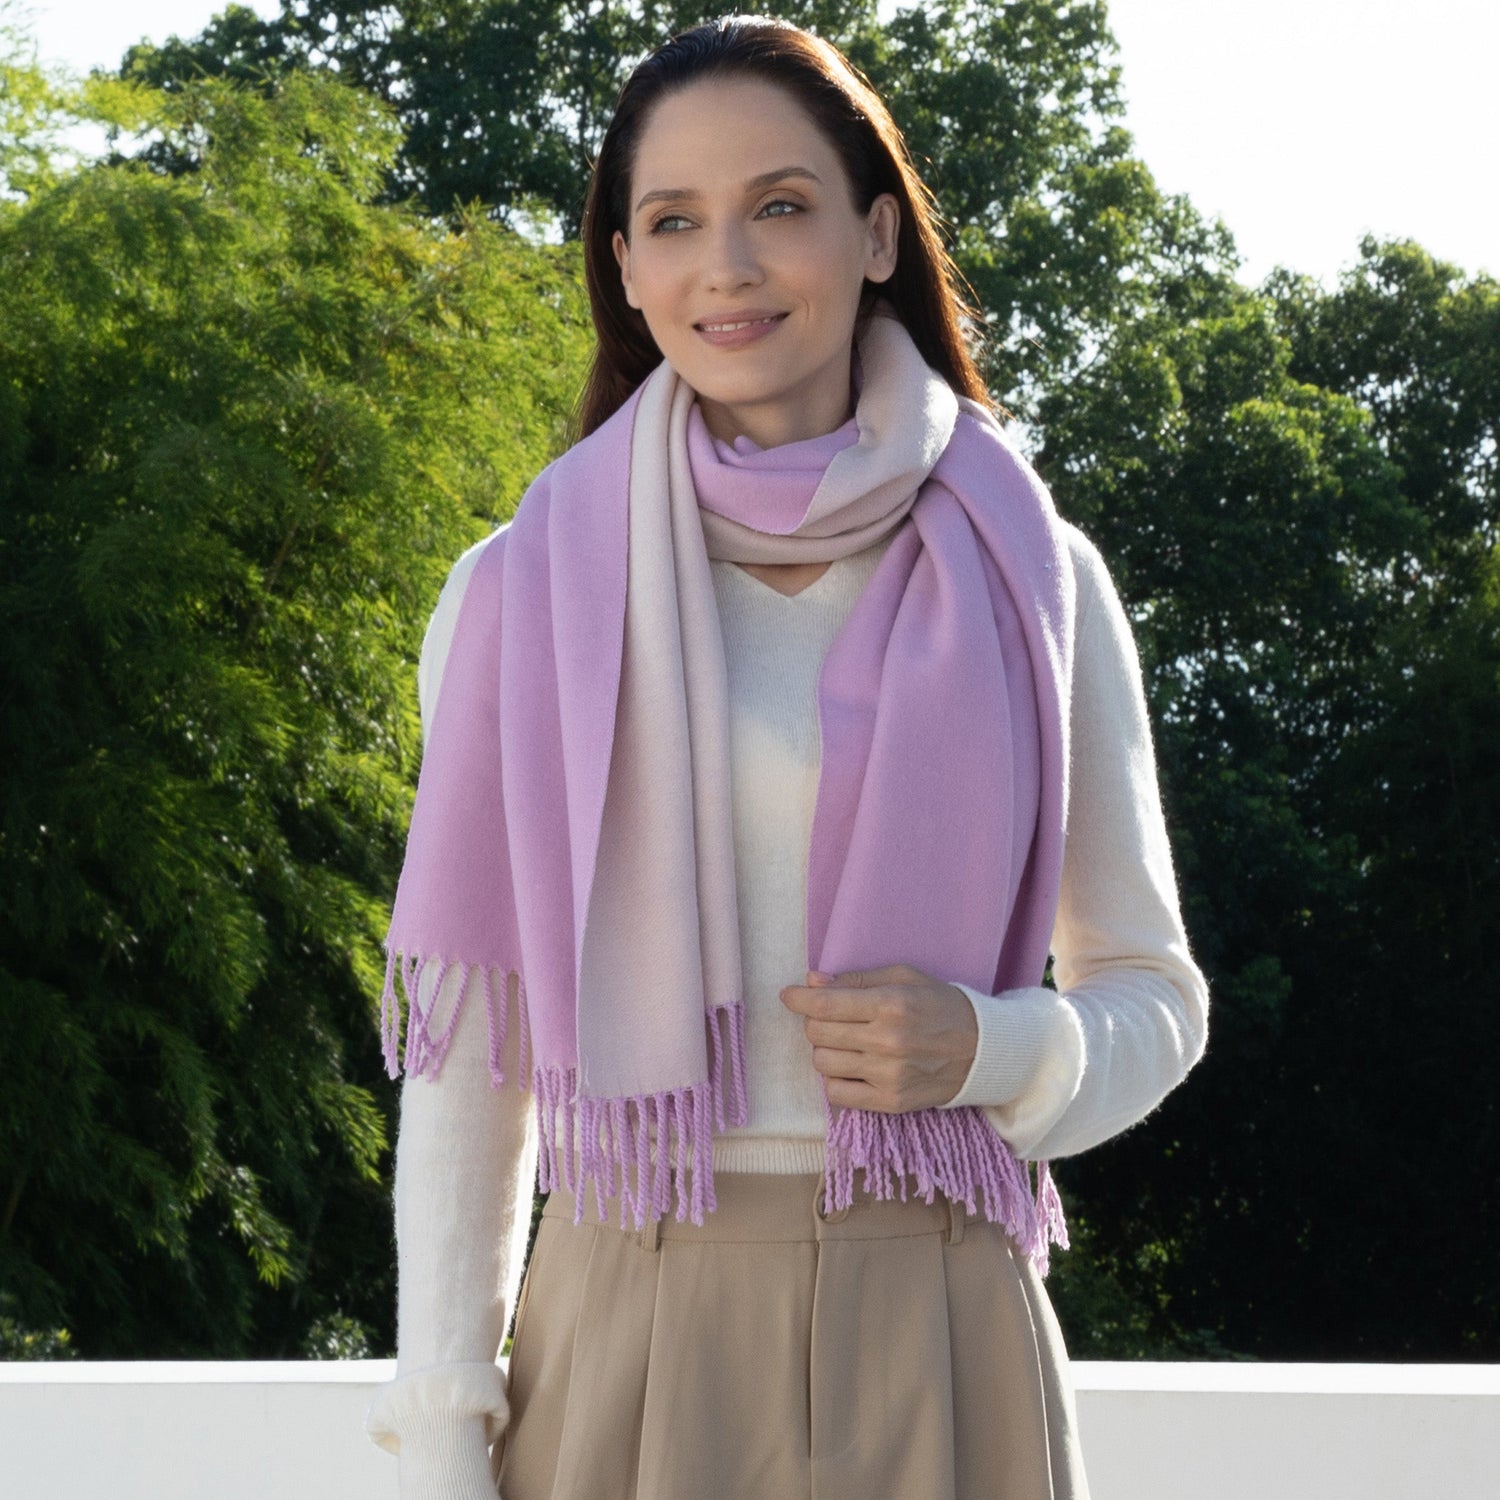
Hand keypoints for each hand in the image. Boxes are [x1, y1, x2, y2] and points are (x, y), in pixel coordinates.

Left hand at [778, 963, 978, 1112]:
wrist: (982, 1050)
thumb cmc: (940, 1005)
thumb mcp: (904, 978)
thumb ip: (857, 979)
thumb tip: (812, 981)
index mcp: (891, 1004)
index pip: (826, 1005)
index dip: (799, 999)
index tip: (788, 995)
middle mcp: (888, 1041)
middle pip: (818, 1033)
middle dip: (814, 1021)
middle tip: (828, 1016)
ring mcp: (889, 1075)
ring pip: (823, 1063)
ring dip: (825, 1049)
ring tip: (845, 1041)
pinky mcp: (891, 1102)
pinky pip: (837, 1094)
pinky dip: (836, 1079)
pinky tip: (852, 1066)